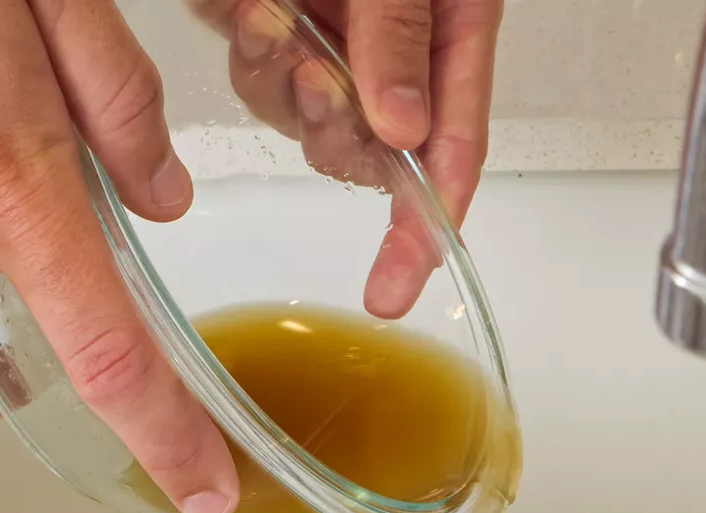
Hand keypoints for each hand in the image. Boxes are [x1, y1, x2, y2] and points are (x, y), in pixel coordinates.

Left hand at [189, 0, 502, 314]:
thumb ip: (401, 36)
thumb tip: (402, 128)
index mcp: (455, 30)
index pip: (451, 153)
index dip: (423, 229)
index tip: (391, 292)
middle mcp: (401, 50)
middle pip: (375, 150)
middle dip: (333, 129)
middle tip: (309, 75)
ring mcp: (337, 43)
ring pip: (309, 123)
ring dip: (282, 89)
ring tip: (270, 20)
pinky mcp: (280, 28)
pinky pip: (264, 83)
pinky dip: (252, 60)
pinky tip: (250, 15)